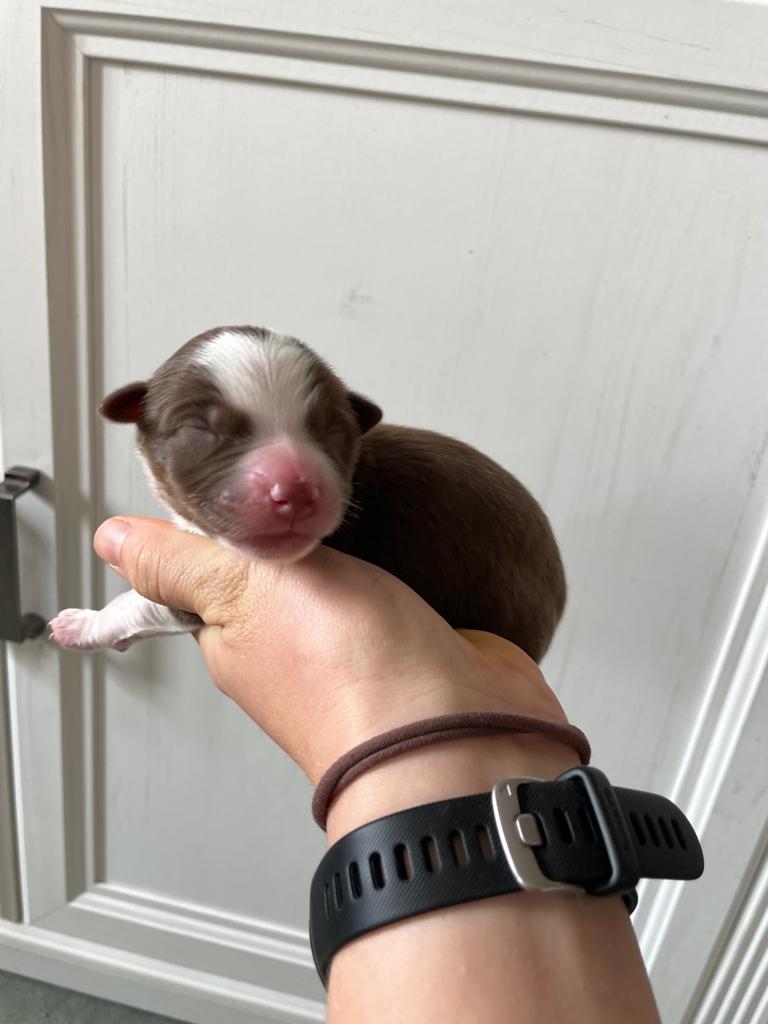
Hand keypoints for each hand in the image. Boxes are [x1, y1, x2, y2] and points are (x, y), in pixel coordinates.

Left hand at [94, 517, 572, 786]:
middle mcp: (292, 644)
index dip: (216, 519)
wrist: (457, 729)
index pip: (205, 568)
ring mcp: (358, 640)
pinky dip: (400, 553)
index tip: (231, 474)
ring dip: (349, 535)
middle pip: (276, 566)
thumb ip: (182, 562)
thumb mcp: (244, 591)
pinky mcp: (414, 634)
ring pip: (341, 573)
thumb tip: (113, 541)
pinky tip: (406, 522)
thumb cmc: (347, 675)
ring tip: (353, 486)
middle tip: (302, 468)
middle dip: (287, 520)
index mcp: (235, 636)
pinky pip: (397, 582)